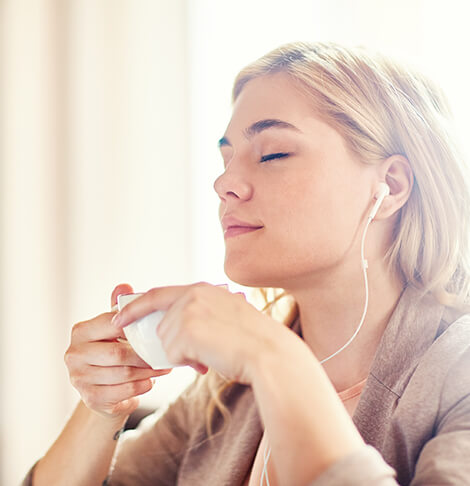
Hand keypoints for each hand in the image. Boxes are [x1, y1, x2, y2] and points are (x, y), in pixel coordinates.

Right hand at [64, 283, 171, 419]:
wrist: (102, 389)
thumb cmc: (111, 350)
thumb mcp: (114, 328)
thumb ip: (118, 308)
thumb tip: (124, 286)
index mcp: (81, 331)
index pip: (112, 324)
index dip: (135, 326)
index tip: (157, 327)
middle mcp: (74, 354)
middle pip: (118, 353)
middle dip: (145, 354)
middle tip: (164, 352)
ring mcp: (79, 378)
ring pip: (124, 373)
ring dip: (148, 371)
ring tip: (164, 366)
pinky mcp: (90, 398)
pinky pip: (124, 391)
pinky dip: (142, 386)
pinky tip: (151, 381)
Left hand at [111, 282, 286, 383]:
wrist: (268, 353)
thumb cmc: (252, 342)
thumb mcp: (227, 316)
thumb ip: (202, 314)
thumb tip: (177, 331)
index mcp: (203, 289)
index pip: (159, 294)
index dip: (136, 306)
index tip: (119, 317)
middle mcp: (193, 294)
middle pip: (162, 324)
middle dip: (174, 343)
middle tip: (201, 352)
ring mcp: (189, 310)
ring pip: (166, 341)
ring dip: (184, 354)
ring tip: (211, 354)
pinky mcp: (187, 328)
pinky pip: (171, 353)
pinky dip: (186, 362)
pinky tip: (208, 359)